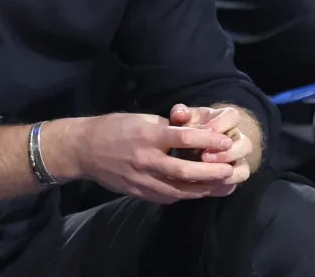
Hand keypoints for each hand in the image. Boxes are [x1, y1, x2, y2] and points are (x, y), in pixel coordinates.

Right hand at [64, 113, 236, 204]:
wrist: (83, 149)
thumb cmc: (112, 128)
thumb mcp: (139, 118)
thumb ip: (166, 128)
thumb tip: (193, 133)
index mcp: (146, 136)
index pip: (183, 139)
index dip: (208, 141)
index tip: (226, 141)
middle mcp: (145, 160)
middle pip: (185, 171)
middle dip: (212, 172)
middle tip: (231, 170)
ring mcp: (141, 179)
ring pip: (179, 190)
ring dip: (204, 189)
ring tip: (223, 186)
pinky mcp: (138, 192)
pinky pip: (167, 197)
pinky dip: (186, 195)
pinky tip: (200, 192)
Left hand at [169, 104, 252, 190]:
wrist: (180, 149)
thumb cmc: (183, 129)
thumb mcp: (179, 120)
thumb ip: (179, 114)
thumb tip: (181, 114)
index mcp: (223, 120)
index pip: (233, 116)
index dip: (222, 123)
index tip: (206, 129)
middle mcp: (235, 139)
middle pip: (246, 144)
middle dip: (226, 152)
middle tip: (204, 157)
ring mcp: (236, 159)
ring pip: (244, 167)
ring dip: (228, 171)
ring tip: (206, 173)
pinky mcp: (232, 176)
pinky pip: (236, 183)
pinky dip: (225, 184)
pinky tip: (208, 184)